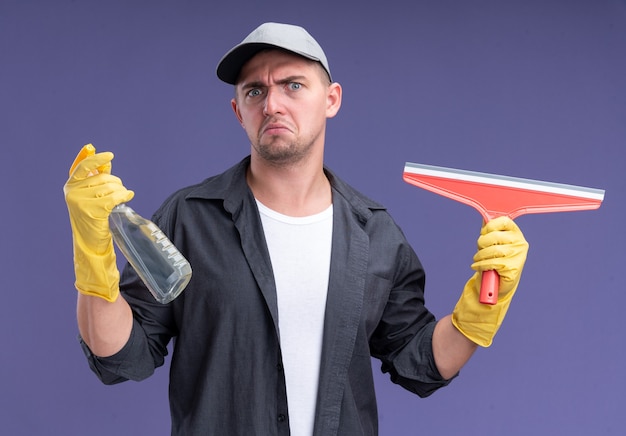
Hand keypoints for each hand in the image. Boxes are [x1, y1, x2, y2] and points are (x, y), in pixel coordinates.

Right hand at [63, 144, 133, 301]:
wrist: (90, 245)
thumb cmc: (93, 218)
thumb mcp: (91, 196)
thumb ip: (96, 178)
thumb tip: (106, 160)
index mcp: (70, 186)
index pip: (83, 166)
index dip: (96, 160)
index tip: (110, 155)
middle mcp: (72, 192)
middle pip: (103, 177)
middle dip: (116, 183)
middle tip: (121, 191)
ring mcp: (80, 202)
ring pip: (110, 187)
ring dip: (121, 190)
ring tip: (123, 197)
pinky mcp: (92, 211)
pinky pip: (114, 197)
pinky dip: (124, 195)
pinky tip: (128, 196)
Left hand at [451, 216, 528, 346]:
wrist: (495, 284)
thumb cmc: (492, 260)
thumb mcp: (490, 243)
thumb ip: (489, 230)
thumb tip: (484, 217)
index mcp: (516, 234)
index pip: (503, 221)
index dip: (489, 226)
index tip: (483, 233)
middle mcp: (520, 244)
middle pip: (495, 237)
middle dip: (481, 244)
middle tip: (479, 250)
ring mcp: (518, 256)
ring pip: (493, 250)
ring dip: (480, 256)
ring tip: (477, 260)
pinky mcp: (514, 268)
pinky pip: (493, 263)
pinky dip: (482, 265)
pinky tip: (479, 267)